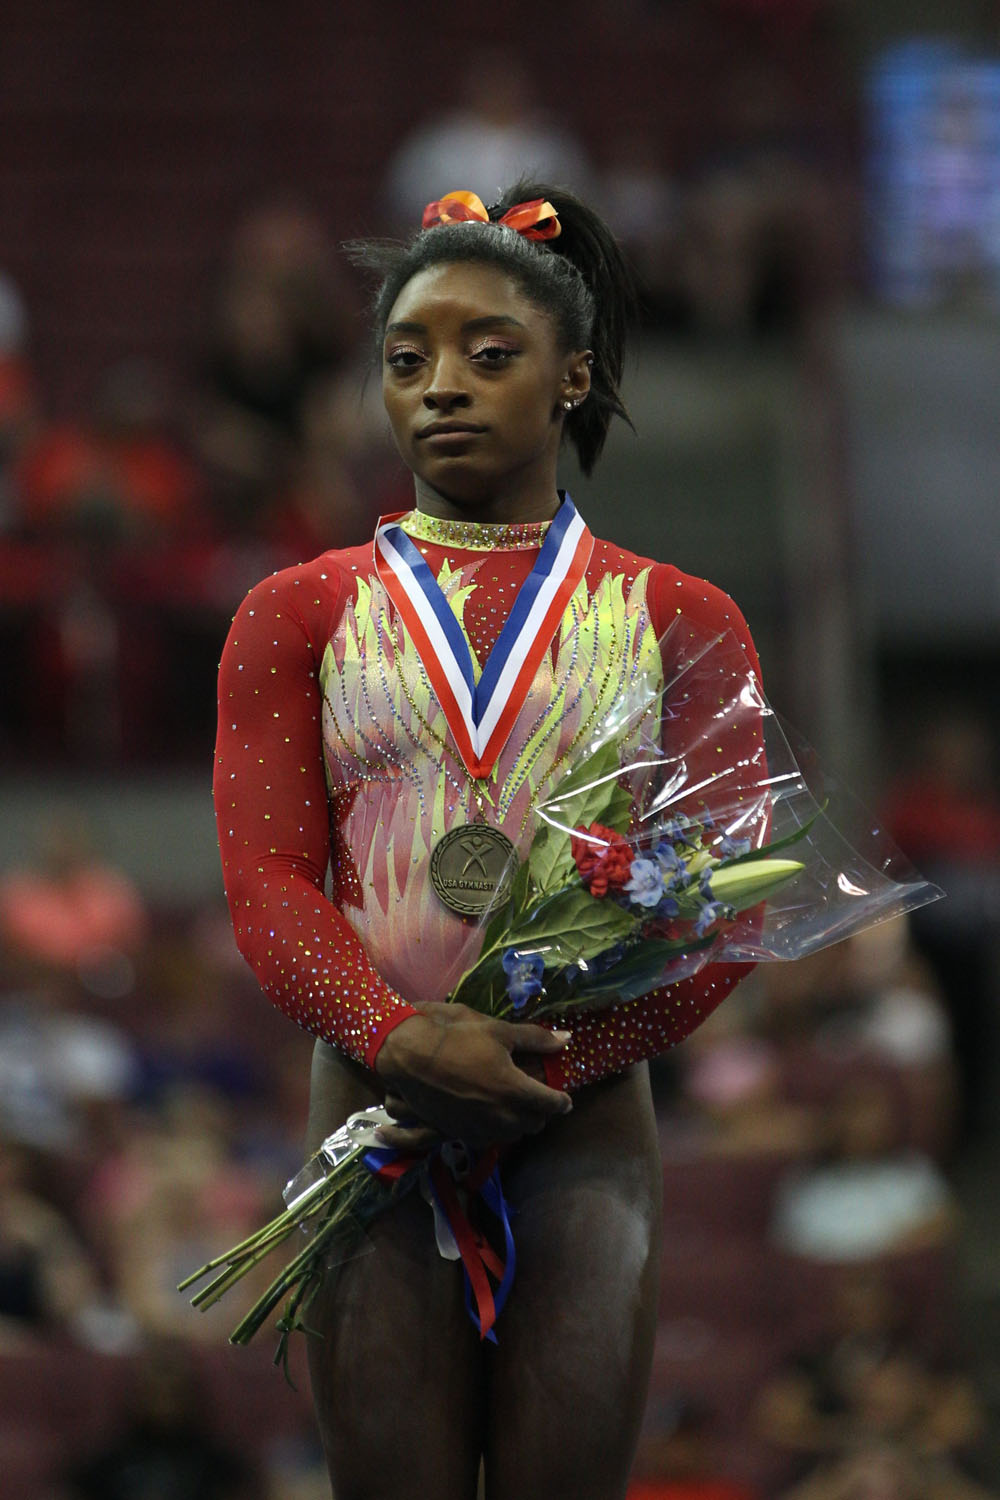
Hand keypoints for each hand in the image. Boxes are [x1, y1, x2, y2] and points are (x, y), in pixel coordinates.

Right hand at [373, 1002, 571, 1149]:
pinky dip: (498, 1130)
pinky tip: (493, 1115)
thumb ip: (535, 1039)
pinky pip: (490, 1139)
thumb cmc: (457, 1038)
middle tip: (539, 1097)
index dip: (562, 1101)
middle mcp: (501, 1115)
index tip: (565, 1097)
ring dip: (521, 1123)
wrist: (411, 1057)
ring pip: (514, 1135)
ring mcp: (479, 1128)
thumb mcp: (499, 1031)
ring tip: (516, 1105)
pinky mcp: (460, 1133)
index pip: (552, 1104)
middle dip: (542, 1112)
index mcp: (515, 1089)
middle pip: (535, 1124)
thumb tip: (566, 1040)